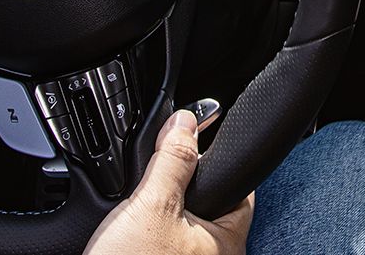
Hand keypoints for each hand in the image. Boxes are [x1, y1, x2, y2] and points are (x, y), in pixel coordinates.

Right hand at [85, 110, 253, 254]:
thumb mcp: (153, 206)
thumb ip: (173, 161)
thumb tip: (185, 122)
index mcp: (227, 239)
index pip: (238, 183)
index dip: (213, 157)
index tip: (190, 139)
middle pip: (206, 203)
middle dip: (178, 187)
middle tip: (151, 183)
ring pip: (181, 225)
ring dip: (158, 211)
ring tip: (133, 216)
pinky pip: (162, 243)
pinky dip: (146, 233)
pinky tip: (126, 236)